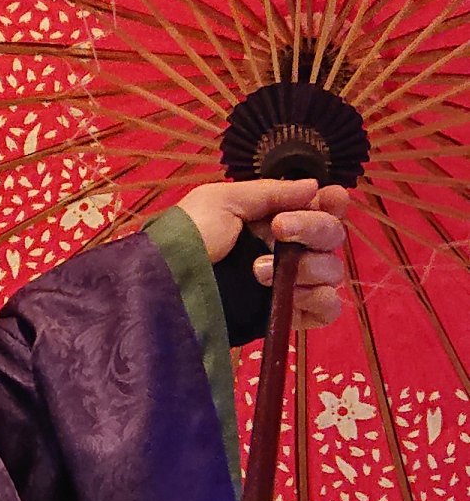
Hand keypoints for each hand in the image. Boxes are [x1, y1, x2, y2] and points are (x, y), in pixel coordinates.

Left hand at [173, 177, 351, 333]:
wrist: (169, 285)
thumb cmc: (189, 235)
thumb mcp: (221, 201)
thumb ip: (270, 192)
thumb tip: (315, 186)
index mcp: (274, 216)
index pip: (321, 206)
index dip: (331, 202)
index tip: (326, 199)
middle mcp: (287, 248)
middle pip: (331, 235)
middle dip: (312, 227)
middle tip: (278, 229)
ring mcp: (288, 283)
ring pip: (331, 271)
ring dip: (306, 267)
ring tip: (259, 271)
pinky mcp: (286, 314)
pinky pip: (326, 308)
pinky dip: (318, 300)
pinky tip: (291, 295)